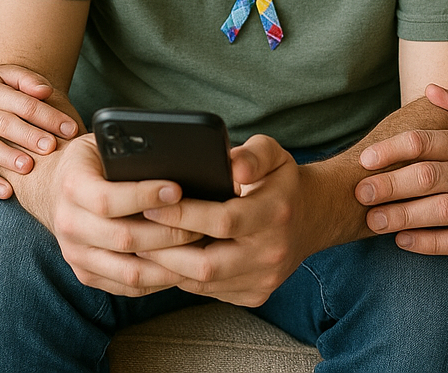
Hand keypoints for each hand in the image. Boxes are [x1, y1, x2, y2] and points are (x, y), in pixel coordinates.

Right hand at [0, 65, 78, 197]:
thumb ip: (24, 79)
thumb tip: (46, 91)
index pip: (22, 103)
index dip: (47, 116)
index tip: (69, 129)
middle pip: (5, 124)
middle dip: (30, 136)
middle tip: (52, 147)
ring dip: (8, 158)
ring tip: (29, 167)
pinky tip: (5, 191)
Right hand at [26, 134, 204, 295]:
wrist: (53, 188)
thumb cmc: (91, 160)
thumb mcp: (102, 144)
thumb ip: (128, 152)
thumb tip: (173, 160)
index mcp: (71, 186)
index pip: (108, 199)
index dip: (145, 196)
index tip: (178, 189)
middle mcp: (68, 224)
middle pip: (123, 238)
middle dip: (168, 232)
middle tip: (201, 222)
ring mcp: (75, 254)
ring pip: (128, 271)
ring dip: (169, 263)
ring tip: (197, 249)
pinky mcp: (86, 274)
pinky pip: (127, 286)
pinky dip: (158, 279)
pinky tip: (182, 265)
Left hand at [138, 135, 327, 305]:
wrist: (313, 217)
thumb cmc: (282, 180)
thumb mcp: (274, 152)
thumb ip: (253, 154)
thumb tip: (232, 165)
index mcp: (276, 212)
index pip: (223, 220)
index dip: (183, 214)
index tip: (150, 203)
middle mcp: (271, 252)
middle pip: (208, 264)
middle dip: (165, 250)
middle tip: (134, 232)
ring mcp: (263, 279)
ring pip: (205, 283)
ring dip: (169, 267)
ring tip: (141, 247)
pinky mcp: (254, 294)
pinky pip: (210, 292)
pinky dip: (184, 277)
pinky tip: (165, 260)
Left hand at [354, 83, 447, 256]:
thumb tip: (430, 88)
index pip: (427, 143)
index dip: (393, 149)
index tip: (367, 159)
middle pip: (428, 178)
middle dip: (390, 185)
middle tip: (359, 192)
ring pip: (440, 212)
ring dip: (403, 216)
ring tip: (373, 220)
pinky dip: (428, 243)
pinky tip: (402, 240)